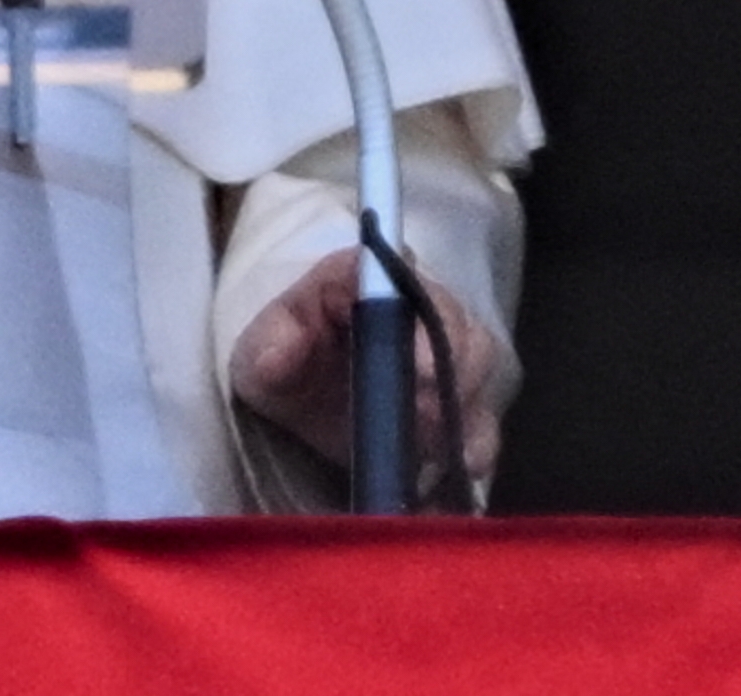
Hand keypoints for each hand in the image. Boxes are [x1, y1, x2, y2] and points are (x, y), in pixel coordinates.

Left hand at [227, 248, 510, 497]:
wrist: (300, 404)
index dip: (417, 309)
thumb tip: (277, 355)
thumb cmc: (279, 362)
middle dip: (449, 365)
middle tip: (429, 412)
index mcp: (358, 279)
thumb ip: (266, 350)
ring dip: (464, 401)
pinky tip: (463, 466)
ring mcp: (441, 353)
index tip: (420, 363)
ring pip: (478, 361)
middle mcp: (411, 306)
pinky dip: (478, 441)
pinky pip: (483, 416)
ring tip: (436, 442)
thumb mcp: (257, 355)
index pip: (398, 273)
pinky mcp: (455, 402)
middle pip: (453, 319)